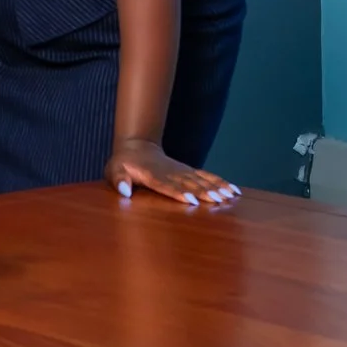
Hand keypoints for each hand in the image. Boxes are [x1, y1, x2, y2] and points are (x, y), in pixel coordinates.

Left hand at [105, 138, 237, 208]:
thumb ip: (119, 180)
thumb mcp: (114, 170)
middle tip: (219, 200)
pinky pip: (207, 176)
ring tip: (230, 197)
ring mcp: (182, 172)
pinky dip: (220, 182)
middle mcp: (171, 173)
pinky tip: (233, 190)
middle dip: (204, 192)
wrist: (137, 146)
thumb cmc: (124, 163)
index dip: (179, 192)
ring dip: (216, 188)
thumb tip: (124, 191)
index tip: (191, 200)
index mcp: (152, 175)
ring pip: (201, 180)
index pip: (167, 185)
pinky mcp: (189, 171)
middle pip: (189, 183)